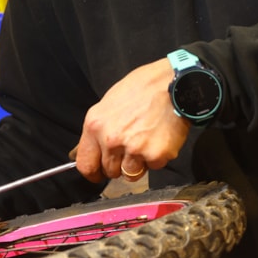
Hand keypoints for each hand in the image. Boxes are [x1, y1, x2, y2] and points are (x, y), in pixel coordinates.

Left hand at [73, 58, 189, 182]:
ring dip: (138, 163)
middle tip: (131, 146)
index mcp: (95, 126)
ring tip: (146, 140)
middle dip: (120, 164)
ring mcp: (134, 149)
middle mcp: (111, 140)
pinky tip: (159, 138)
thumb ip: (99, 129)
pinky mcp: (155, 155)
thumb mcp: (109, 103)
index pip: (86, 165)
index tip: (99, 173)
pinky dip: (157, 157)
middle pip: (110, 172)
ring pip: (131, 174)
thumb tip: (93, 150)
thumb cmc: (142, 89)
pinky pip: (153, 167)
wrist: (172, 83)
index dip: (93, 172)